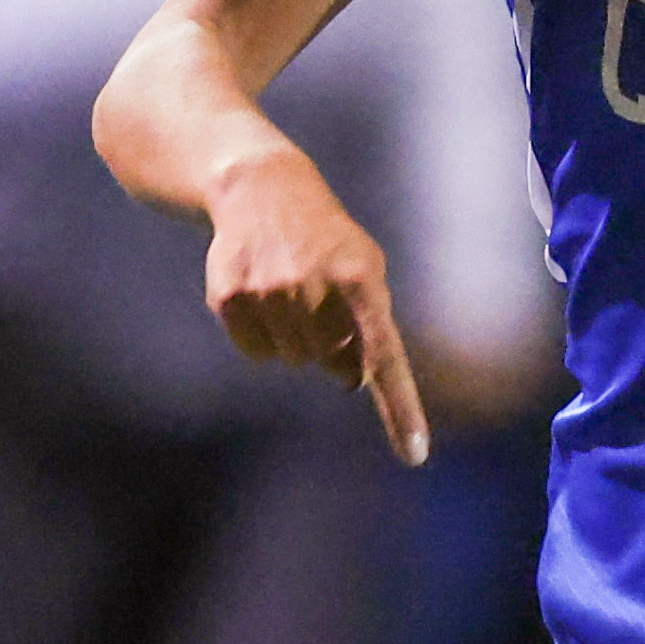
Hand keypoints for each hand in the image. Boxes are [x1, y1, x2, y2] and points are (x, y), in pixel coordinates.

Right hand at [201, 155, 432, 462]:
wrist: (262, 189)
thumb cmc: (327, 241)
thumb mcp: (365, 268)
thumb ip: (371, 326)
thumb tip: (352, 381)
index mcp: (360, 281)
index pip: (385, 357)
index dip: (400, 408)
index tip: (415, 454)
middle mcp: (314, 287)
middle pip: (328, 363)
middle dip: (329, 345)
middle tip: (320, 300)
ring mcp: (269, 292)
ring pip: (291, 361)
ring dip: (295, 339)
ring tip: (290, 290)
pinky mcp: (230, 298)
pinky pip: (255, 352)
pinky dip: (260, 336)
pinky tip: (260, 295)